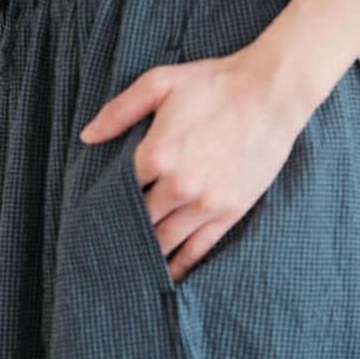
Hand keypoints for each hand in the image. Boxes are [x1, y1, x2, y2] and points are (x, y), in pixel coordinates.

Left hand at [78, 41, 316, 283]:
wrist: (271, 92)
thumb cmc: (215, 83)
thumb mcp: (160, 83)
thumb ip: (119, 111)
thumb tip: (87, 137)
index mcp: (156, 154)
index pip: (119, 191)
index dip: (105, 202)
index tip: (91, 214)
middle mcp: (179, 185)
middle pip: (139, 221)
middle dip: (121, 232)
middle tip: (104, 245)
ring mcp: (206, 202)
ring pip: (165, 241)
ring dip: (146, 254)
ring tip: (128, 266)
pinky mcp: (230, 211)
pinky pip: (199, 248)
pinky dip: (180, 265)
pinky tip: (167, 275)